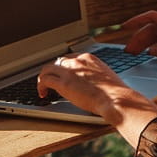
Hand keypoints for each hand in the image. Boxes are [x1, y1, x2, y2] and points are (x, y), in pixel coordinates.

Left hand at [34, 53, 156, 136]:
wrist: (116, 99)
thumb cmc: (116, 93)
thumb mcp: (107, 78)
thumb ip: (97, 77)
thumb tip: (95, 84)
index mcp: (89, 58)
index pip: (71, 58)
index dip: (65, 67)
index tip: (64, 74)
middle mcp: (78, 61)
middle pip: (58, 62)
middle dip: (54, 72)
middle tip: (53, 82)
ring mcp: (69, 71)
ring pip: (47, 69)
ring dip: (44, 78)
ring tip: (44, 88)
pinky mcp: (63, 83)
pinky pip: (44, 80)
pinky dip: (40, 86)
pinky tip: (43, 93)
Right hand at [120, 11, 156, 63]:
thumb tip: (151, 51)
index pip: (153, 17)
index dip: (137, 20)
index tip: (124, 27)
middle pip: (153, 29)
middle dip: (139, 38)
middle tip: (128, 51)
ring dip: (146, 43)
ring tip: (135, 54)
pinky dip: (156, 46)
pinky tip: (151, 53)